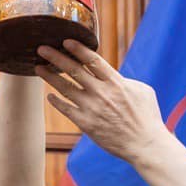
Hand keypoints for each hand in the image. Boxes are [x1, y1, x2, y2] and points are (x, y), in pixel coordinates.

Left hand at [35, 40, 166, 162]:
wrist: (145, 144)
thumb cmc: (147, 116)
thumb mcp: (142, 90)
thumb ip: (123, 80)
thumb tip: (110, 75)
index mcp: (116, 82)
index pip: (92, 60)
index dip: (77, 49)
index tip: (65, 40)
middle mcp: (101, 93)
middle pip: (73, 70)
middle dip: (56, 57)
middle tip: (42, 48)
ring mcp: (92, 108)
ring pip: (65, 88)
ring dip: (50, 77)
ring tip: (38, 68)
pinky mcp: (86, 124)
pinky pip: (66, 109)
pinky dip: (57, 101)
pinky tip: (50, 95)